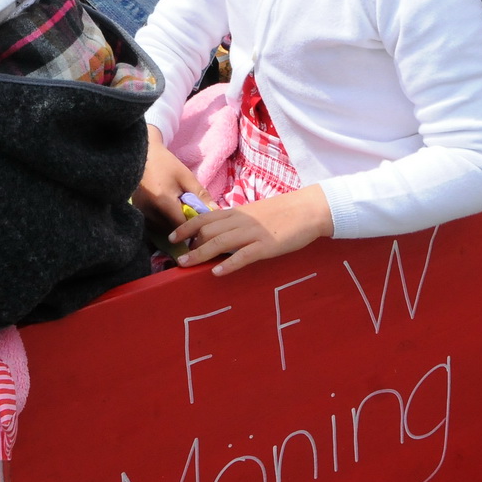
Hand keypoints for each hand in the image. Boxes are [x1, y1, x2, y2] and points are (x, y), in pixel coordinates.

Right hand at [131, 125, 208, 228]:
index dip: (193, 227)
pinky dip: (163, 219)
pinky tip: (167, 209)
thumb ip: (201, 195)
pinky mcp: (137, 210)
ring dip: (172, 223)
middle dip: (183, 224)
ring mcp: (141, 212)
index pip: (182, 225)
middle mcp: (149, 211)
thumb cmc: (166, 163)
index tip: (201, 224)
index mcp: (163, 202)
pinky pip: (154, 222)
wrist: (143, 154)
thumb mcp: (186, 177)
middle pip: (171, 228)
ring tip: (178, 209)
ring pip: (161, 227)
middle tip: (190, 214)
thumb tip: (216, 211)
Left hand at [171, 185, 333, 274]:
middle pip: (208, 232)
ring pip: (220, 243)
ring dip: (201, 254)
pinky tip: (217, 272)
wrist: (308, 210)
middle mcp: (241, 221)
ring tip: (186, 265)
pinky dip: (229, 264)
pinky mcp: (266, 245)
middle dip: (190, 246)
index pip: (205, 218)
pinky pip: (244, 255)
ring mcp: (253, 233)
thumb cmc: (283, 213)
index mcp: (238, 213)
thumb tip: (220, 234)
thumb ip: (237, 223)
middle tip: (178, 259)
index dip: (187, 227)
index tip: (173, 237)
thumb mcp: (255, 214)